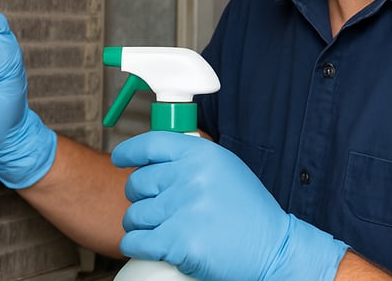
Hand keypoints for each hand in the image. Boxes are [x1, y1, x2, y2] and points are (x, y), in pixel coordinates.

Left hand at [111, 132, 347, 280]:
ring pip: (134, 215)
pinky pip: (135, 242)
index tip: (120, 159)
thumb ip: (191, 159)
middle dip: (139, 197)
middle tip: (154, 206)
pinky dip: (137, 246)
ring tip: (161, 229)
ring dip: (140, 225)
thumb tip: (152, 159)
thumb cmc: (248, 210)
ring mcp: (183, 209)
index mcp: (201, 154)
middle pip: (137, 182)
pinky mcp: (179, 242)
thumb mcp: (224, 168)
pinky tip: (150, 245)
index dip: (129, 151)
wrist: (272, 248)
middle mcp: (190, 177)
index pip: (151, 143)